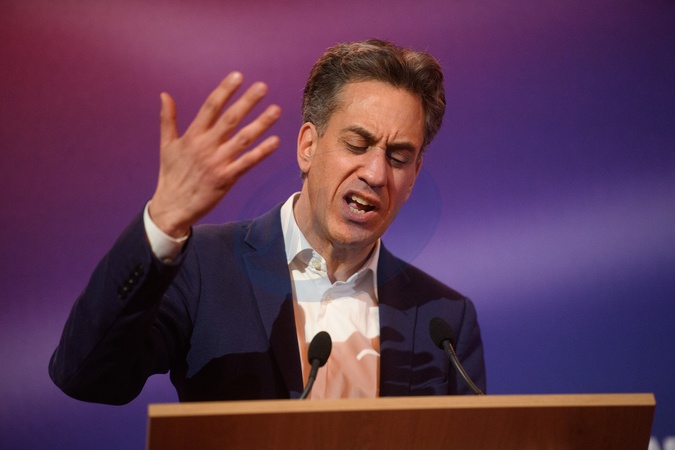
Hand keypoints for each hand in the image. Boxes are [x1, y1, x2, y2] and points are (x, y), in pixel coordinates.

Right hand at [149, 72, 280, 236]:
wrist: (172, 207)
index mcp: (192, 136)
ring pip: (242, 139)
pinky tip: (275, 141)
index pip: (210, 107)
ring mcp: (216, 163)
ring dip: (260, 124)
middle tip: (263, 87)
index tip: (238, 76)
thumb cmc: (170, 175)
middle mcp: (205, 146)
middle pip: (229, 119)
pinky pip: (247, 163)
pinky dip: (261, 152)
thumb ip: (168, 119)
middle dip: (247, 102)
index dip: (225, 91)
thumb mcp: (167, 146)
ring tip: (276, 110)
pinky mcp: (225, 179)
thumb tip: (164, 95)